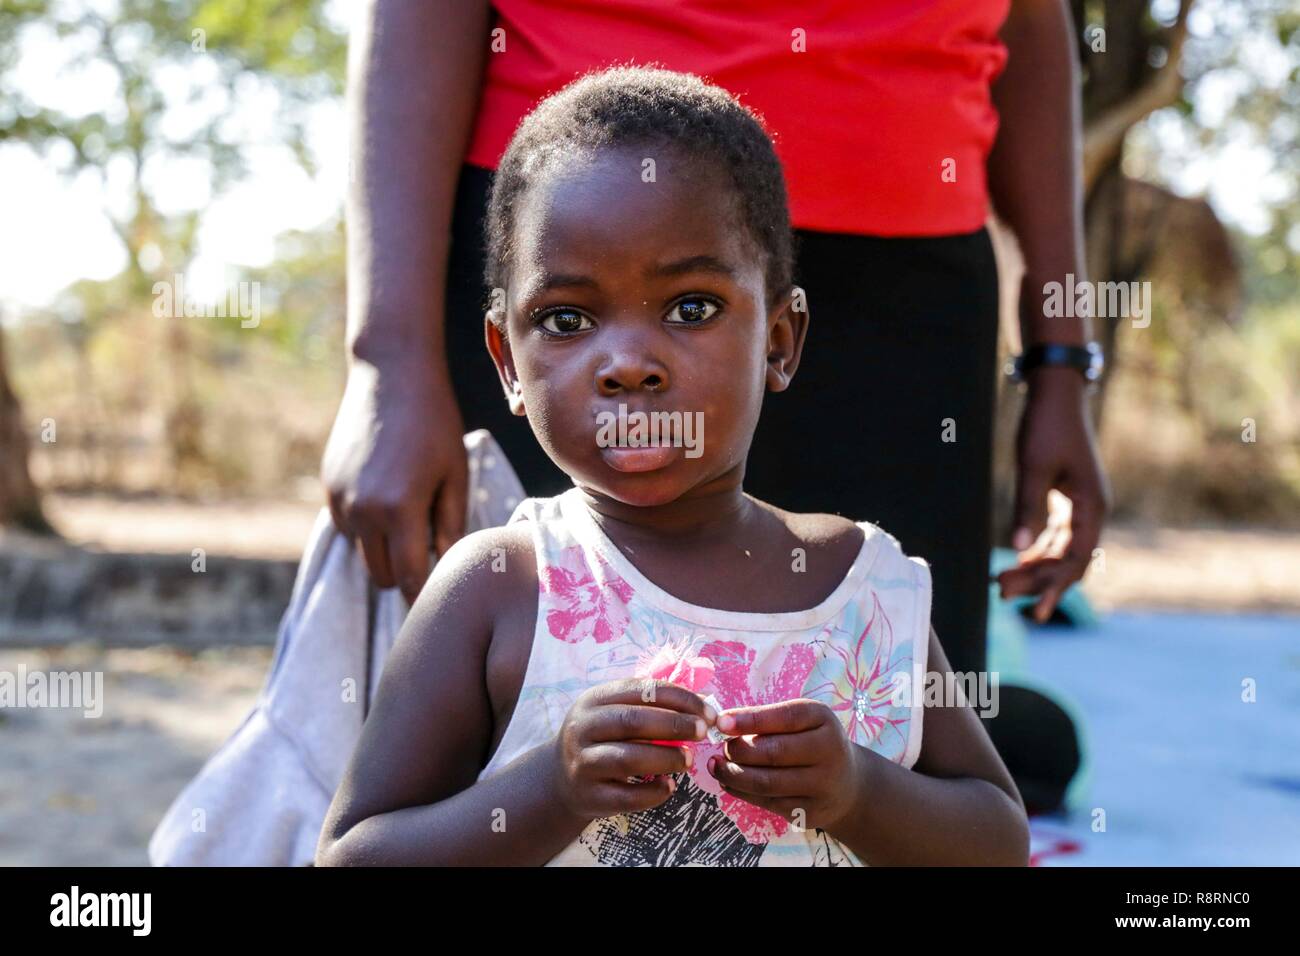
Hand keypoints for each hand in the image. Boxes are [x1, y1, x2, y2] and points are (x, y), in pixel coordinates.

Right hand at [321, 358, 467, 604]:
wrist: (390, 375)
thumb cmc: (435, 423)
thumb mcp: (455, 474)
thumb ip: (450, 526)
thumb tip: (446, 566)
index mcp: (400, 510)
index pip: (409, 578)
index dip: (424, 595)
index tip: (439, 604)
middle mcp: (363, 511)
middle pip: (381, 574)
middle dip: (404, 573)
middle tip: (430, 554)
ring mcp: (339, 500)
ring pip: (361, 553)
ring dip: (383, 549)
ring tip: (411, 518)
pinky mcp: (327, 487)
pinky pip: (347, 527)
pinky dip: (365, 527)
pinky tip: (387, 497)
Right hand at [553, 680, 712, 820]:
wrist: (560, 779)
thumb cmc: (601, 739)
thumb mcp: (613, 712)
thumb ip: (649, 706)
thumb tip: (701, 707)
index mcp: (594, 700)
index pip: (641, 690)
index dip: (679, 699)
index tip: (708, 712)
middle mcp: (583, 728)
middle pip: (632, 721)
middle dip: (674, 724)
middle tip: (703, 732)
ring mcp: (583, 763)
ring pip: (628, 758)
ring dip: (665, 758)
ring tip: (688, 760)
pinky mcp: (589, 796)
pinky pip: (626, 797)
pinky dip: (652, 793)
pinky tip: (668, 786)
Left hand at [707, 699, 861, 831]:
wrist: (847, 785)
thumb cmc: (812, 742)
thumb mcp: (802, 720)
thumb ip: (768, 718)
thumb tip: (724, 724)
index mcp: (823, 720)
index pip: (785, 718)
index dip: (750, 720)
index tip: (721, 722)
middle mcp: (828, 752)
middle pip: (773, 753)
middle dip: (738, 750)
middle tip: (722, 747)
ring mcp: (821, 786)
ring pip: (766, 783)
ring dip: (733, 774)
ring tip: (716, 765)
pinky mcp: (809, 812)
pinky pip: (767, 802)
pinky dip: (741, 791)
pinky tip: (728, 782)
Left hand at [998, 367, 1109, 621]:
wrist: (1056, 394)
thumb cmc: (1046, 426)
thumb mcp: (1033, 467)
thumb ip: (1027, 508)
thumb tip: (1018, 548)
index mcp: (1091, 506)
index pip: (1076, 559)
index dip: (1056, 586)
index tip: (1037, 611)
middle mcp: (1091, 510)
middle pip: (1068, 559)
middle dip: (1037, 580)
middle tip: (1001, 593)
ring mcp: (1080, 505)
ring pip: (1060, 550)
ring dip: (1034, 568)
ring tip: (1001, 584)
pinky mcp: (1066, 498)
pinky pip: (1055, 535)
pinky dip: (1036, 550)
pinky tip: (1015, 563)